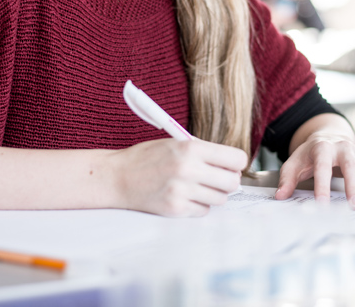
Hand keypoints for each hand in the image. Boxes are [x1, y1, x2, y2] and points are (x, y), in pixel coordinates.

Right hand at [108, 138, 246, 216]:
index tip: (233, 164)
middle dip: (228, 180)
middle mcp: (189, 170)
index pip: (235, 159)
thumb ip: (203, 151)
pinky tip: (186, 195)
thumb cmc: (147, 157)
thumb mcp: (176, 142)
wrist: (118, 177)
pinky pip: (204, 211)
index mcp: (191, 148)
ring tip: (198, 185)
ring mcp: (182, 192)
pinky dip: (199, 205)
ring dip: (214, 194)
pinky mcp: (176, 209)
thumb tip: (233, 164)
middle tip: (218, 177)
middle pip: (232, 182)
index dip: (237, 162)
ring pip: (220, 199)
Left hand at [275, 132, 354, 208]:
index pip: (322, 166)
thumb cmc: (310, 154)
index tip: (322, 205)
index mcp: (322, 148)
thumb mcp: (295, 162)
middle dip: (354, 186)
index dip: (321, 185)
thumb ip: (287, 178)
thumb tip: (280, 196)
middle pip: (350, 165)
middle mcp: (344, 148)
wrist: (328, 136)